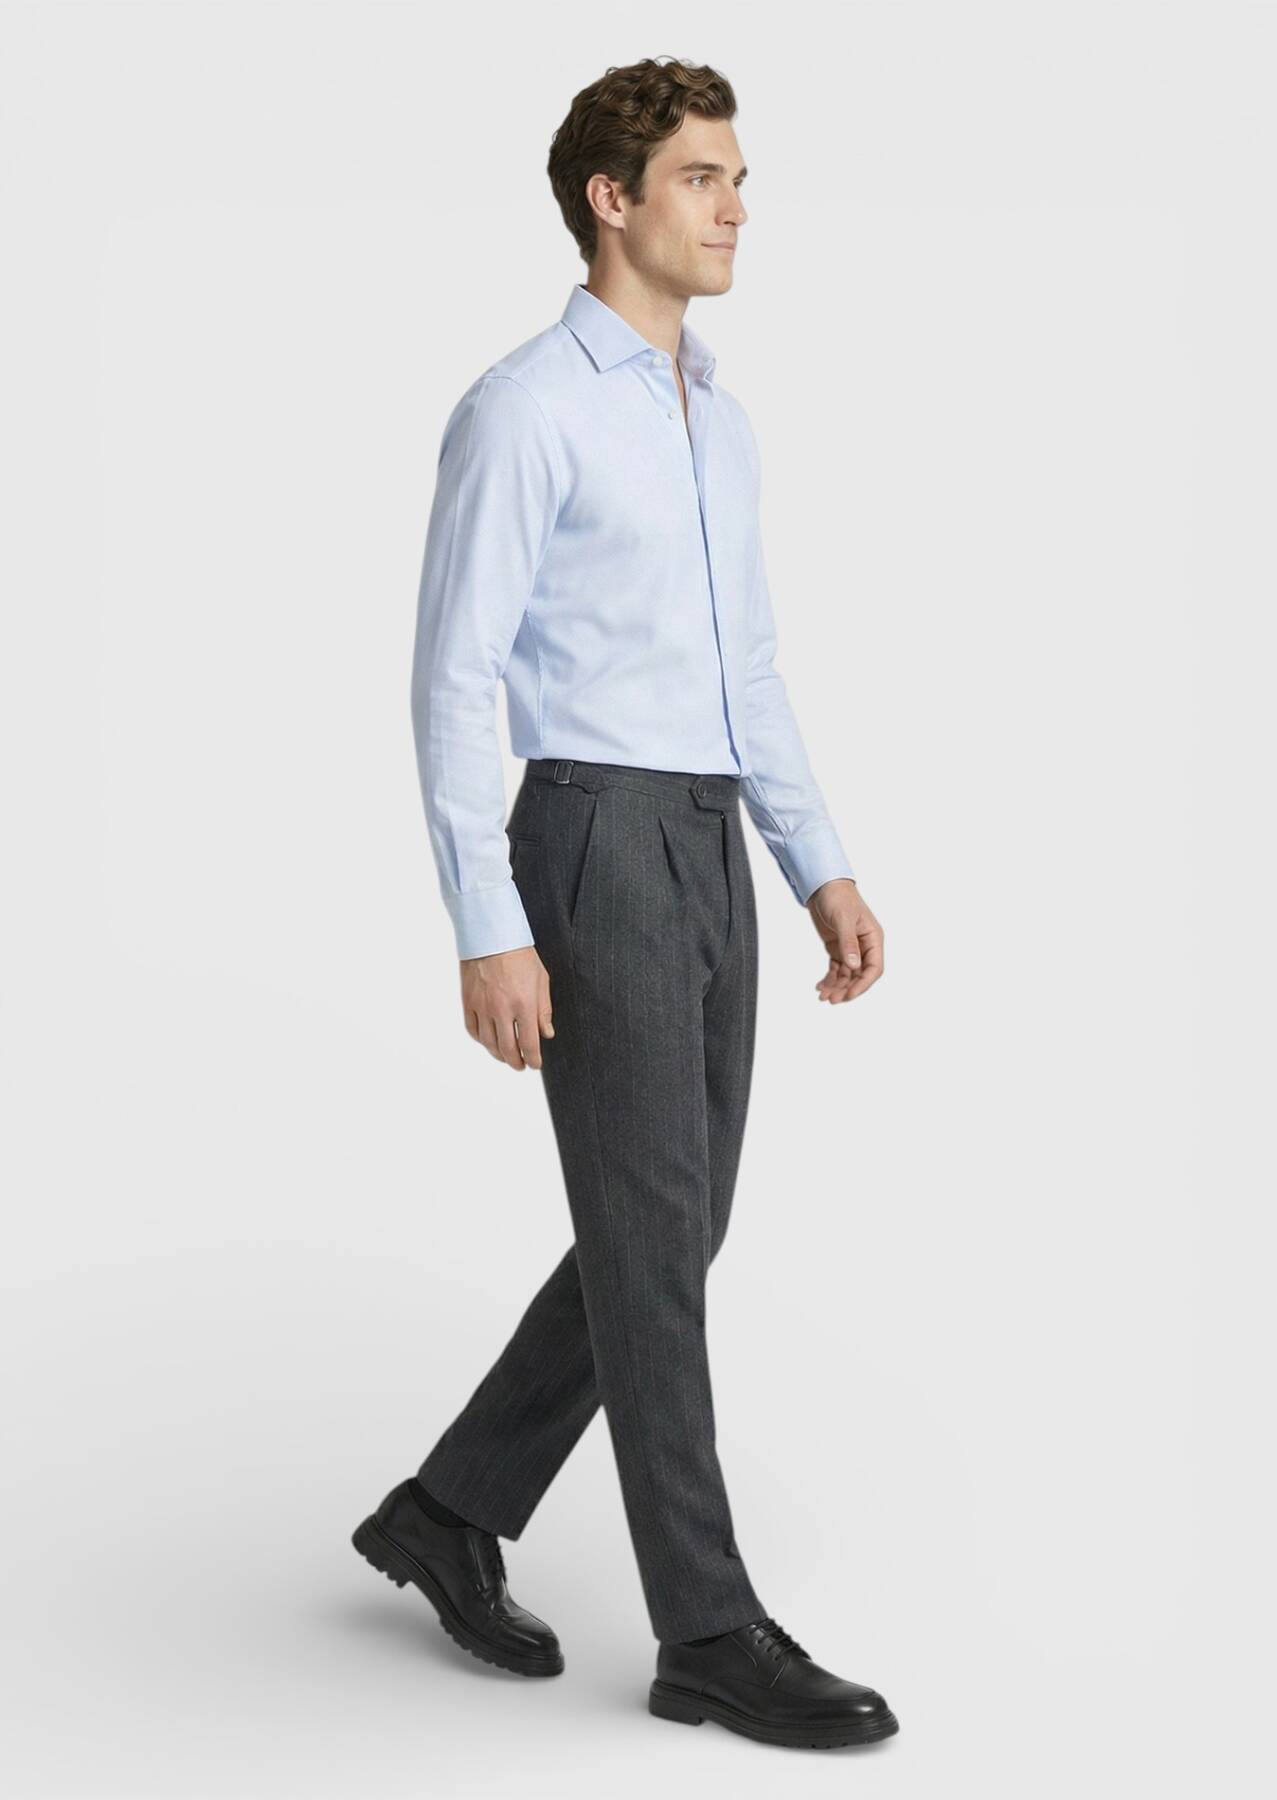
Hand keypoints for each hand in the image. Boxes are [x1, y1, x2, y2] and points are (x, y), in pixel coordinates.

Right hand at [460, 945, 554, 1069]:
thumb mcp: (541, 980)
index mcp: (524, 1004)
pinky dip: (481, 1040)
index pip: (529, 1044)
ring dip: (498, 1054)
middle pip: (507, 1049)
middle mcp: (502, 1009)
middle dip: (516, 1062)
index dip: (533, 1059)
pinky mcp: (468, 1002)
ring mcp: (483, 1007)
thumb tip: (546, 1034)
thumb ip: (544, 1010)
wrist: (491, 936)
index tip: (535, 1064)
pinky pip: (473, 1030)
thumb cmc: (520, 955)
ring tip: (506, 1056)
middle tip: (520, 1065)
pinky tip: (488, 1041)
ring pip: (488, 1043)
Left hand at [807, 878, 883, 1003]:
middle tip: (832, 999)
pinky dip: (829, 979)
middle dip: (847, 989)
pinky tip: (820, 986)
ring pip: (847, 975)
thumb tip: (854, 966)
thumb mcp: (843, 919)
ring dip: (837, 986)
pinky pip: (836, 969)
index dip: (863, 984)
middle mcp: (864, 946)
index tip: (848, 995)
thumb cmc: (838, 897)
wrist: (824, 885)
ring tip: (823, 995)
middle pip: (860, 975)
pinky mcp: (837, 948)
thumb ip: (848, 943)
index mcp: (873, 938)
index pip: (874, 968)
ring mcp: (851, 948)